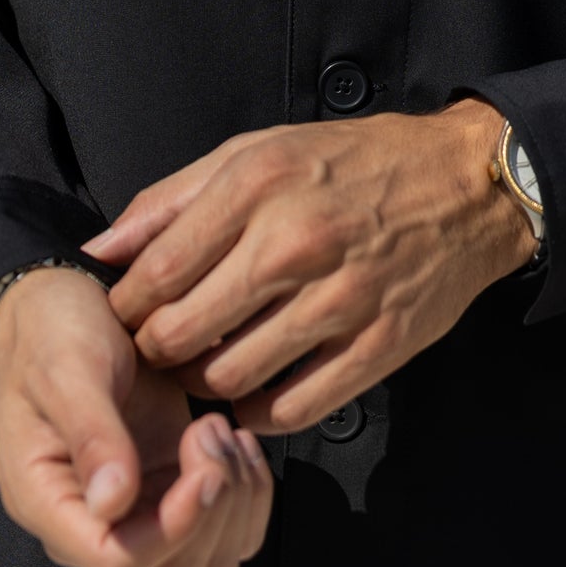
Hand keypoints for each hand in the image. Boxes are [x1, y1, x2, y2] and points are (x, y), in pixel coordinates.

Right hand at [0, 266, 271, 566]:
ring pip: (209, 563)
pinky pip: (228, 532)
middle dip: (213, 509)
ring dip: (236, 503)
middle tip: (210, 430)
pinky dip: (248, 494)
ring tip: (220, 431)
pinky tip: (236, 439)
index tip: (203, 468)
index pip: (118, 562)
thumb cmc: (51, 335)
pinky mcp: (172, 493)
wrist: (65, 307)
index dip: (173, 529)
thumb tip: (111, 503)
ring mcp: (138, 513)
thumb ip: (91, 435)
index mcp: (48, 503)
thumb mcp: (67, 372)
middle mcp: (93, 524)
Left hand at [89, 101, 534, 434]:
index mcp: (257, 187)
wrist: (466, 185)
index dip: (125, 309)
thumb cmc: (349, 164)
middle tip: (158, 351)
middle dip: (155, 352)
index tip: (123, 318)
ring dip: (204, 383)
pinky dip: (259, 413)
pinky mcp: (379, 345)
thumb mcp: (256, 153)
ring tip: (205, 367)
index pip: (157, 274)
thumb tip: (99, 252)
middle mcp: (295, 244)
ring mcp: (341, 300)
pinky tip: (252, 395)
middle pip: (183, 333)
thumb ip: (171, 202)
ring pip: (231, 377)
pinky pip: (294, 408)